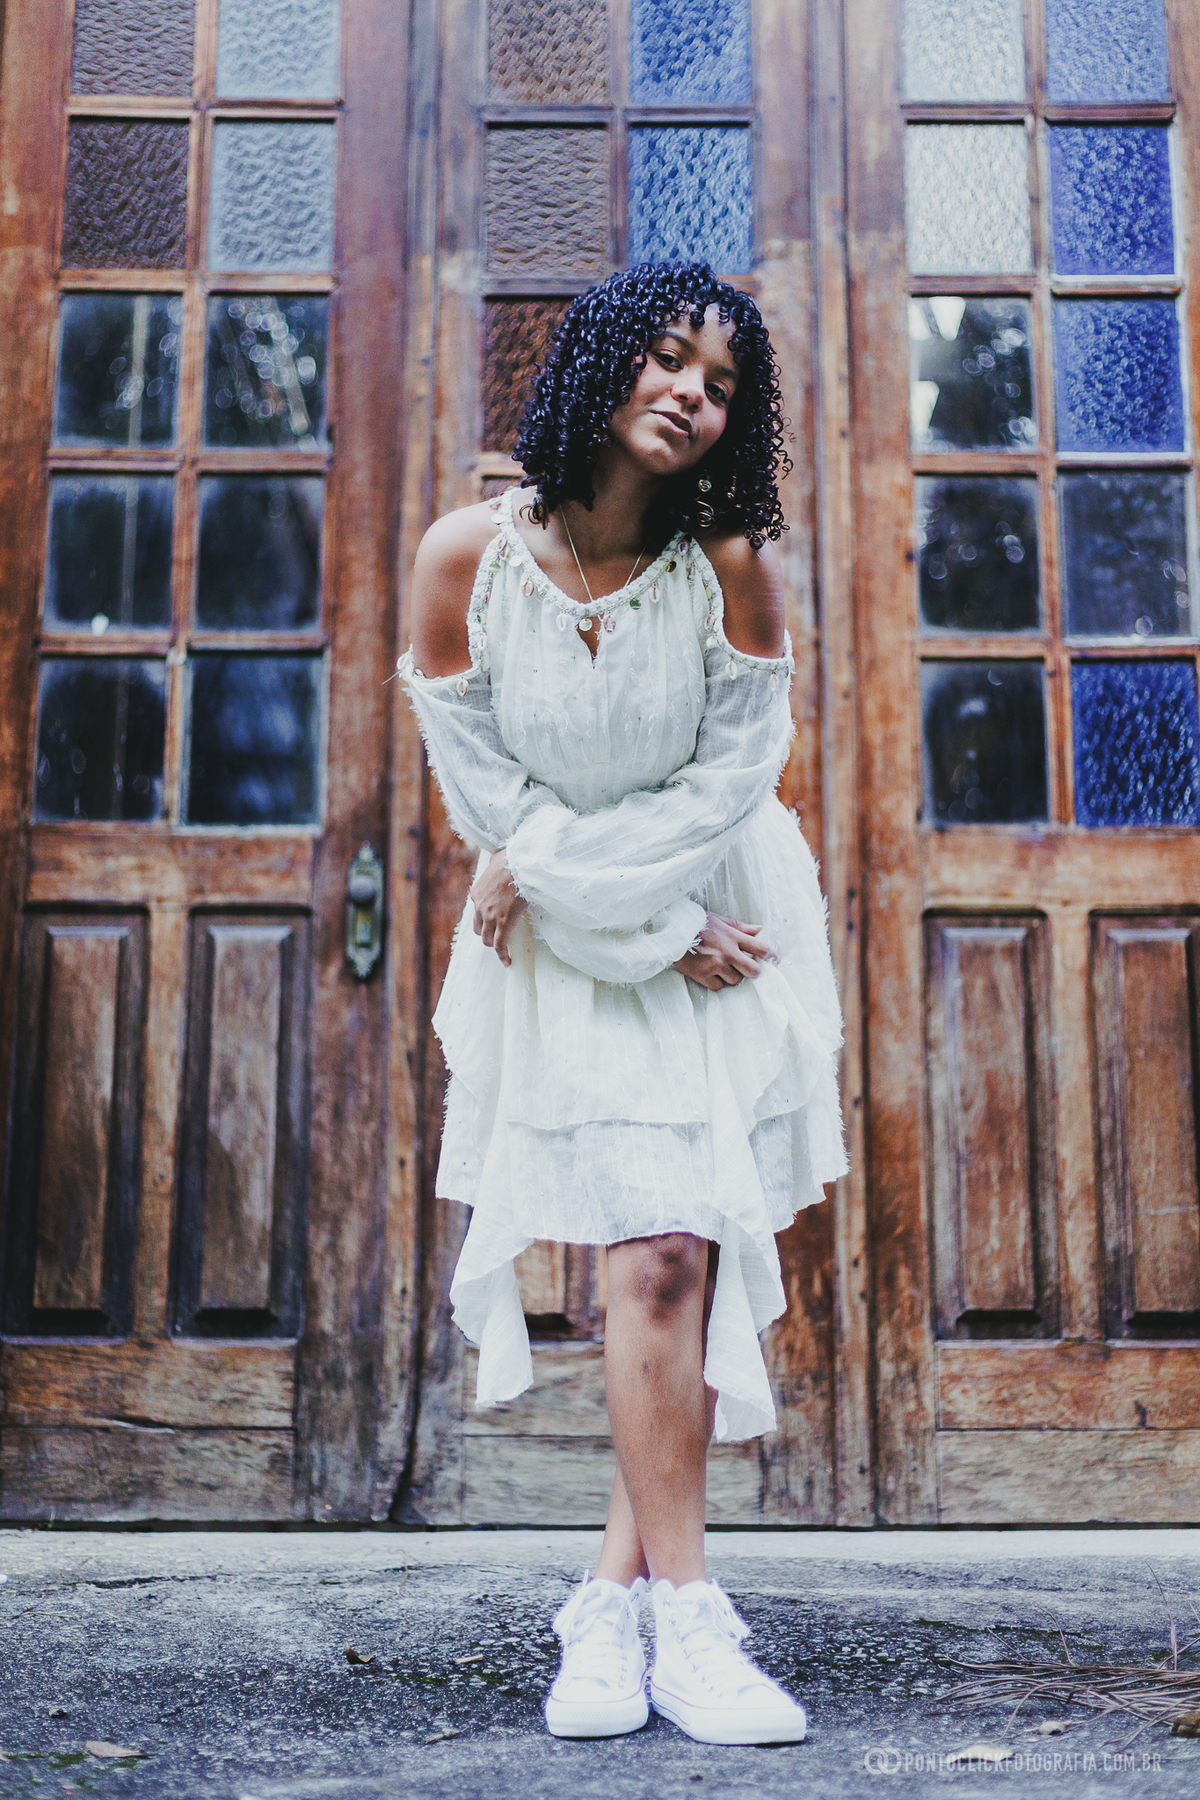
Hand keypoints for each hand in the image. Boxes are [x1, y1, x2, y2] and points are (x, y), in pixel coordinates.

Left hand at [469, 849, 526, 966]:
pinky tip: (507, 962)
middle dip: (487, 934)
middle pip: (478, 929)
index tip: (492, 925)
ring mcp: (490, 915)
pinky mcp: (502, 922)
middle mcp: (479, 906)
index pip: (476, 914)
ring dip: (494, 944)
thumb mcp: (496, 861)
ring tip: (504, 949)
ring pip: (487, 938)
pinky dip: (502, 955)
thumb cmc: (512, 859)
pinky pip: (500, 944)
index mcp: (476, 893)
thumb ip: (495, 866)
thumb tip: (500, 860)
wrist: (520, 863)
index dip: (484, 921)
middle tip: (498, 936)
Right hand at [674, 912, 777, 989]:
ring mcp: (715, 965)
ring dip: (734, 976)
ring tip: (726, 969)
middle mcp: (727, 952)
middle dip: (755, 971)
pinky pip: (719, 986)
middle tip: (750, 969)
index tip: (774, 959)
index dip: (771, 955)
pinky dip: (718, 982)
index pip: (760, 948)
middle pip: (753, 970)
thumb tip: (759, 929)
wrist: (670, 932)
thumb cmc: (694, 923)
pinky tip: (713, 974)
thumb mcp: (718, 919)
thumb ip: (739, 926)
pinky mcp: (703, 975)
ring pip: (736, 980)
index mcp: (732, 936)